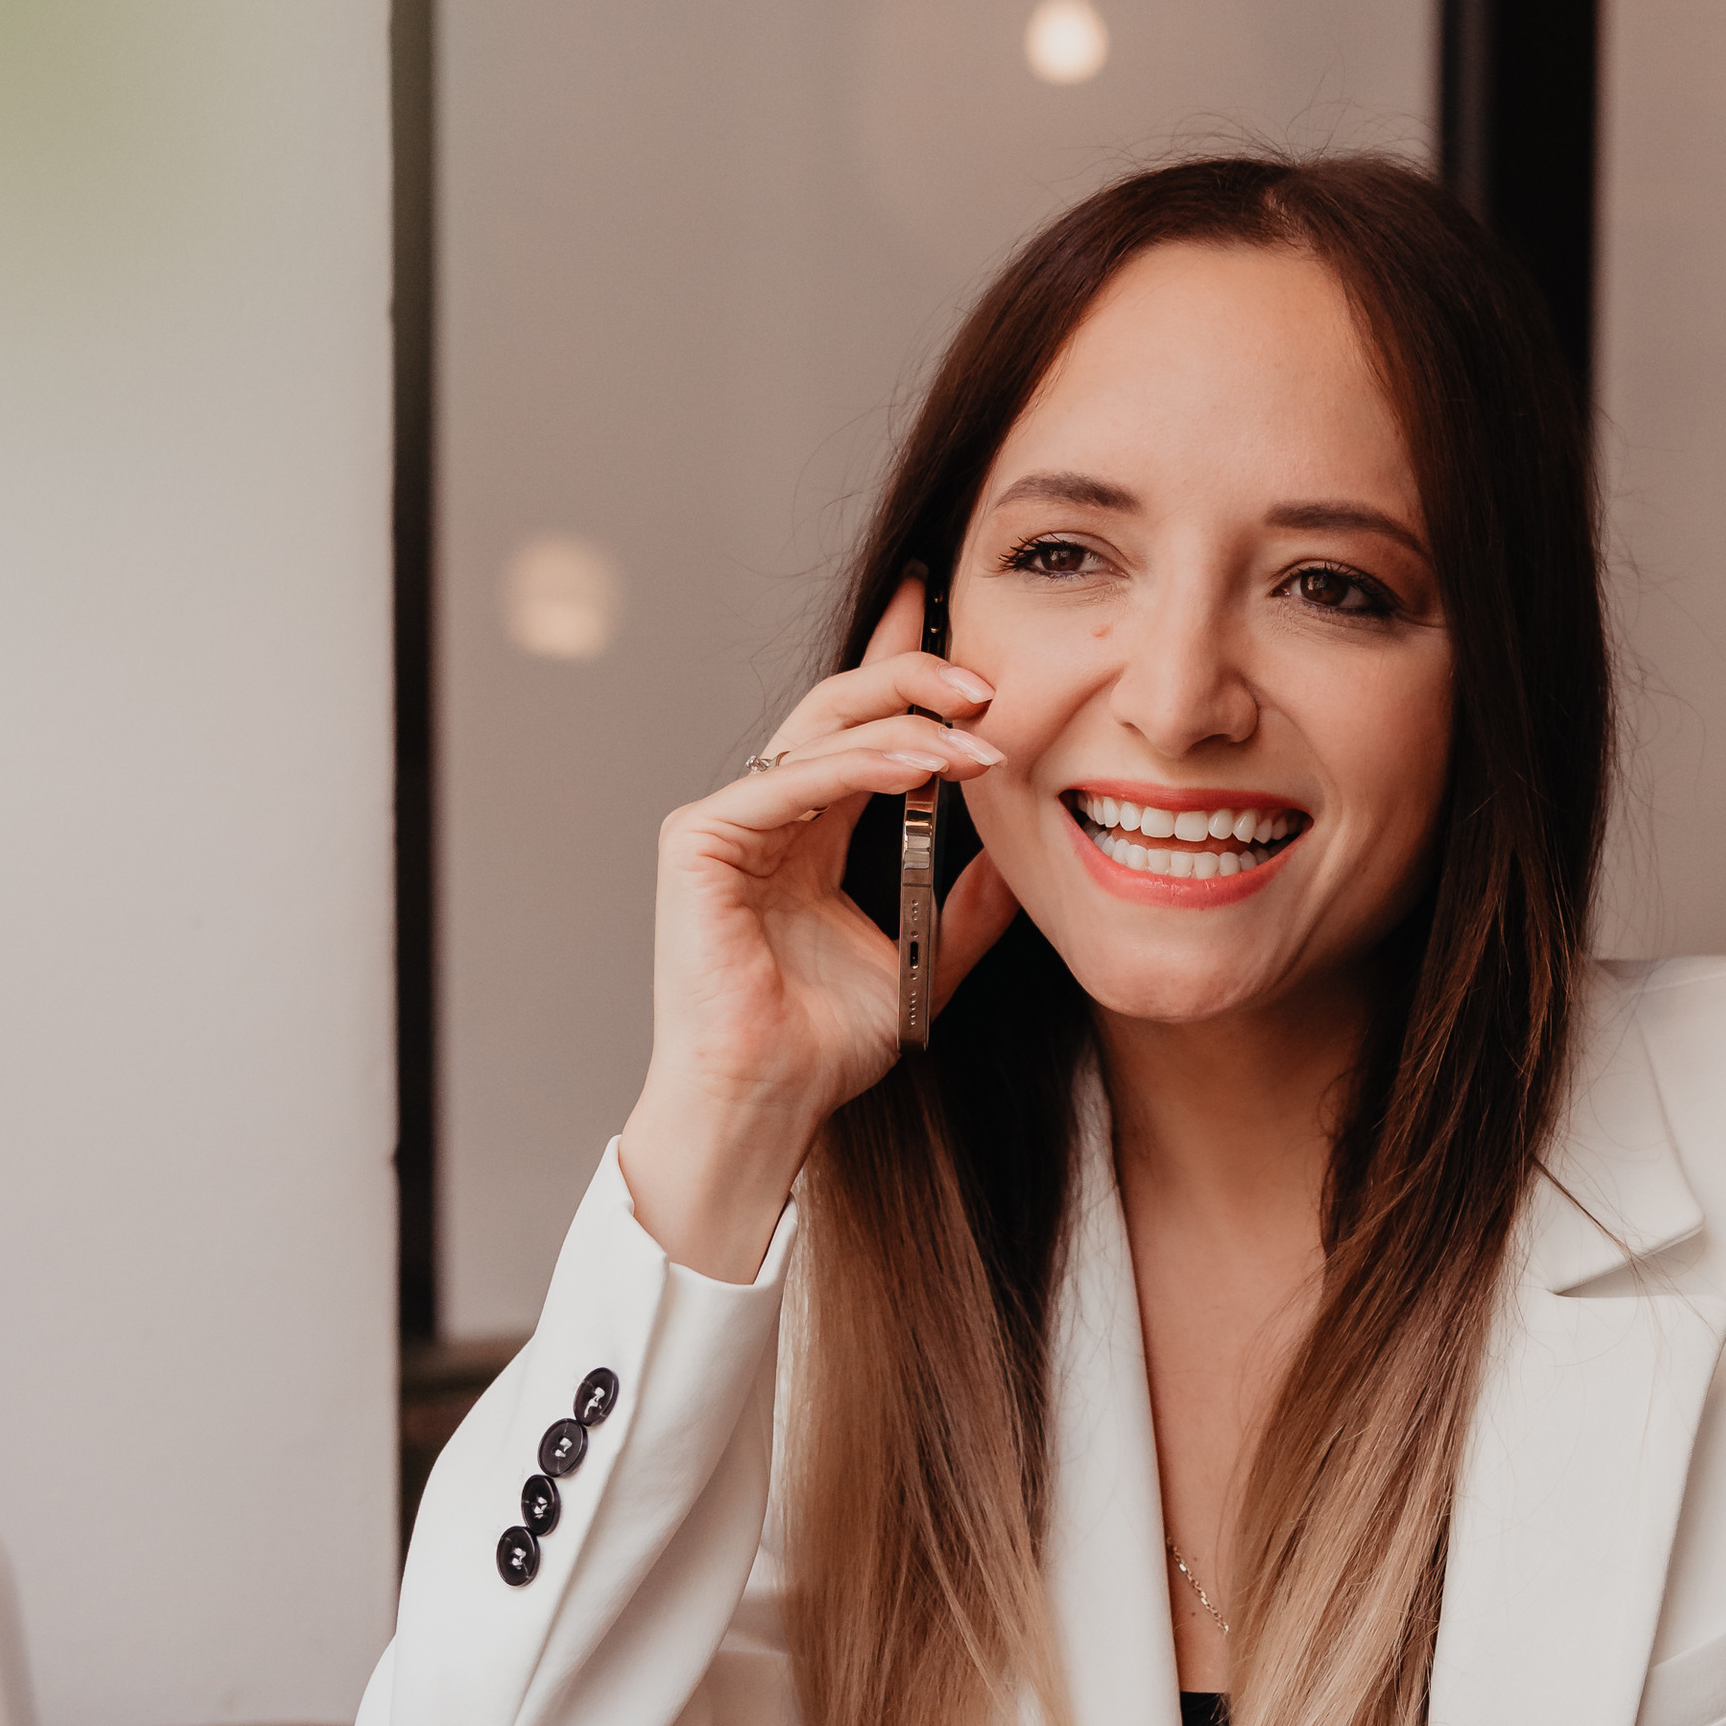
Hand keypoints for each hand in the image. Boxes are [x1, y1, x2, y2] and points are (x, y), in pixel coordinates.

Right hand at [618, 579, 1021, 1279]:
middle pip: (840, 708)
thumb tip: (1024, 860)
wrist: (769, 1103)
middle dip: (916, 678)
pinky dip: (860, 765)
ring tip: (978, 733)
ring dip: (907, 722)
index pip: (861, 728)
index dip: (900, 666)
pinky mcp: (701, 840)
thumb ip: (969, 909)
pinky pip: (792, 779)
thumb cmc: (823, 1047)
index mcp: (811, 832)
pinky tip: (921, 765)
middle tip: (989, 678)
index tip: (956, 622)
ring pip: (821, 732)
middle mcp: (767, 814)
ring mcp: (729, 822)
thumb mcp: (925, 963)